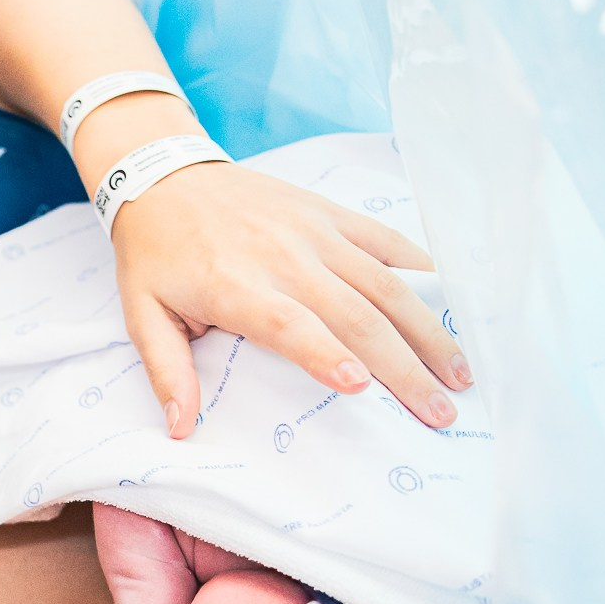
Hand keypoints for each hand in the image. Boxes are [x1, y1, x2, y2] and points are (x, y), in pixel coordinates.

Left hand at [112, 161, 472, 436]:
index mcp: (236, 285)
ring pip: (385, 282)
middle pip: (356, 314)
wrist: (165, 174)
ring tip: (462, 373)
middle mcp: (285, 256)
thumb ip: (167, 370)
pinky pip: (387, 242)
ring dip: (429, 329)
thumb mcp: (141, 313)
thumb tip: (181, 429)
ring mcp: (315, 231)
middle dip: (404, 366)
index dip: (326, 353)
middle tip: (441, 411)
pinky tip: (456, 306)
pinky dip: (424, 272)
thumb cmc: (155, 253)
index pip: (291, 324)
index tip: (361, 387)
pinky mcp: (331, 213)